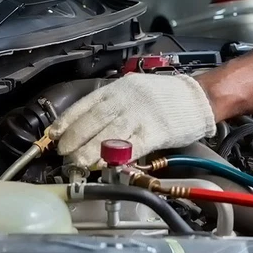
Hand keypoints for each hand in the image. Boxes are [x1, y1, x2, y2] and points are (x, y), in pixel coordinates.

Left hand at [51, 71, 215, 166]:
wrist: (199, 97)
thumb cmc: (166, 97)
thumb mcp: (134, 90)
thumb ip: (113, 105)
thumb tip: (88, 126)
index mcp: (118, 88)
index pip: (85, 104)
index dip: (67, 122)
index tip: (54, 136)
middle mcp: (126, 99)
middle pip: (93, 120)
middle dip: (74, 139)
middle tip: (63, 155)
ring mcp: (140, 115)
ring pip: (108, 134)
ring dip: (89, 151)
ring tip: (77, 164)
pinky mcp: (155, 131)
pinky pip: (132, 145)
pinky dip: (116, 156)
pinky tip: (106, 164)